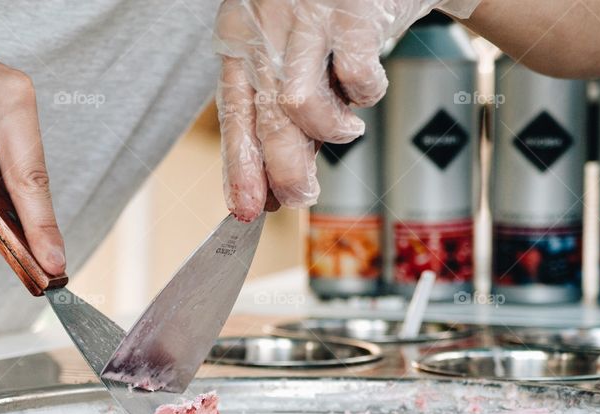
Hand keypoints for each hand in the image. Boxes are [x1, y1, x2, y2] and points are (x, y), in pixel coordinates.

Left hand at [214, 0, 480, 220]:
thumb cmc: (330, 14)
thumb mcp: (290, 55)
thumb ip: (283, 113)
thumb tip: (276, 187)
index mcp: (241, 37)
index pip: (233, 112)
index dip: (239, 166)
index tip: (246, 209)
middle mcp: (265, 24)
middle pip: (266, 118)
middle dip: (284, 171)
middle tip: (301, 196)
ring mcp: (307, 16)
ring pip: (299, 103)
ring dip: (328, 132)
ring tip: (347, 129)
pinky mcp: (352, 12)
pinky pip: (354, 75)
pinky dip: (365, 95)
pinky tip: (366, 90)